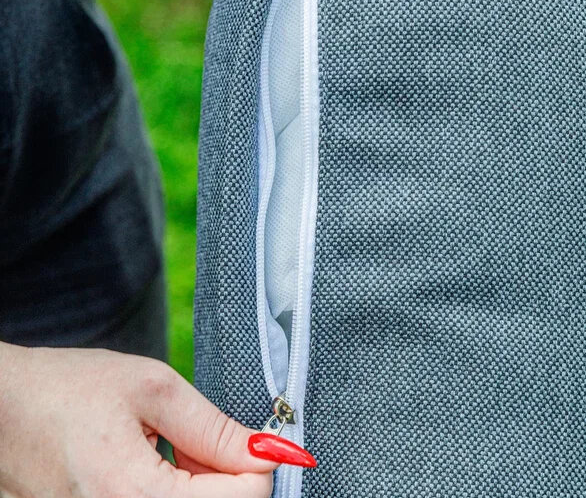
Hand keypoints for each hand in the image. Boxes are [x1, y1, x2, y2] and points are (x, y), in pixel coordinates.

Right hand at [0, 343, 277, 497]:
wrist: (4, 410)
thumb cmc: (70, 389)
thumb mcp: (152, 390)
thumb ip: (215, 428)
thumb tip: (268, 451)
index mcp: (133, 497)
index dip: (259, 463)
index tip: (260, 437)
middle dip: (232, 476)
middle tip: (208, 436)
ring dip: (206, 484)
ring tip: (178, 443)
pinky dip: (180, 492)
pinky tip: (163, 463)